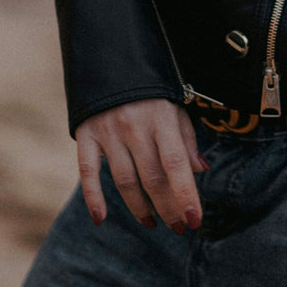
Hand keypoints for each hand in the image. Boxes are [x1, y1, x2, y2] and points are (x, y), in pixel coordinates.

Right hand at [75, 99, 209, 234]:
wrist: (108, 59)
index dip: (186, 194)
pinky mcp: (86, 134)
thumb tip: (200, 171)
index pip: (176, 163)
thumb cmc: (150, 90)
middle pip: (152, 178)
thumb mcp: (174, 106)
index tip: (195, 220)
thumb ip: (186, 139)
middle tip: (179, 227)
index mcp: (161, 118)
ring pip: (124, 181)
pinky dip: (93, 196)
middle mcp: (134, 126)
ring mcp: (108, 131)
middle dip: (168, 208)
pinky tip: (101, 218)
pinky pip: (87, 171)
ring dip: (140, 208)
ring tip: (152, 223)